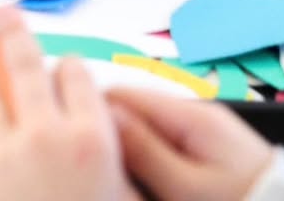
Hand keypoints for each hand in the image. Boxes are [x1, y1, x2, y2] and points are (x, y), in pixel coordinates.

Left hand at [0, 7, 138, 200]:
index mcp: (93, 139)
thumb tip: (108, 142)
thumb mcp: (124, 197)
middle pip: (26, 65)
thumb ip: (116, 167)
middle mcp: (46, 136)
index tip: (63, 68)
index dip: (69, 70)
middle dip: (14, 33)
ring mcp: (3, 158)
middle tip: (4, 14)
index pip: (76, 76)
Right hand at [108, 88, 272, 200]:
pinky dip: (150, 163)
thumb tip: (104, 113)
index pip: (122, 94)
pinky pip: (166, 148)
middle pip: (134, 111)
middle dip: (111, 137)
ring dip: (130, 153)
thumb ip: (145, 150)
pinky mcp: (209, 152)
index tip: (74, 145)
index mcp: (189, 115)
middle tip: (97, 172)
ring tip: (119, 182)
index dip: (93, 116)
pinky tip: (145, 188)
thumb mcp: (187, 189)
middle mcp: (195, 114)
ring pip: (148, 132)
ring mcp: (203, 133)